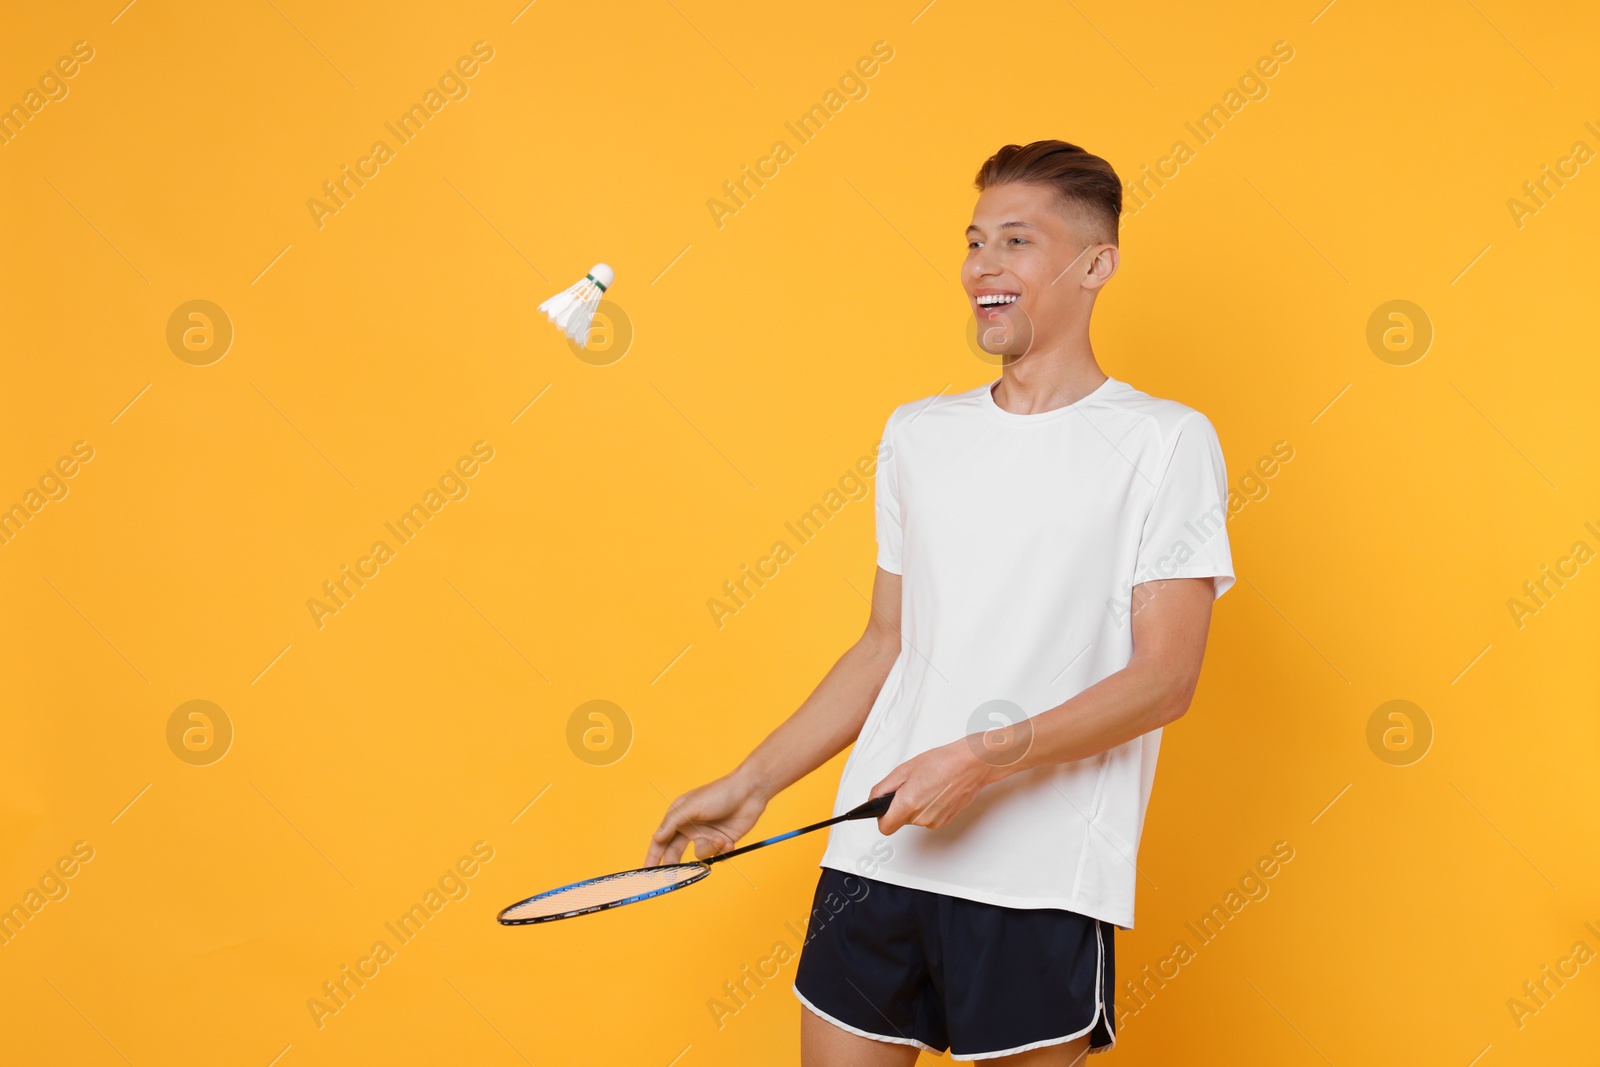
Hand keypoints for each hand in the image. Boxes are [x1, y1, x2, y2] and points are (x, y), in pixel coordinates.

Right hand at [646, 771, 768, 866]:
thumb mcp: (691, 806)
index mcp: (679, 817)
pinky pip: (716, 855)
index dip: (653, 855)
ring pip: (700, 855)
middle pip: (675, 852)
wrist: (749, 792)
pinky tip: (729, 840)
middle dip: (675, 864)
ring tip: (720, 838)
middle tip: (673, 876)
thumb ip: (672, 823)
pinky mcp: (722, 841)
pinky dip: (723, 849)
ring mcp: (706, 835)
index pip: (661, 840)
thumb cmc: (718, 794)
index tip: (647, 870)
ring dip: (710, 848)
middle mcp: (690, 828)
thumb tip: (656, 838)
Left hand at [871, 739, 1002, 833]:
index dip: (881, 816)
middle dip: (900, 805)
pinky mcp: (945, 820)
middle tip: (910, 785)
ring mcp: (935, 821)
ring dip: (915, 804)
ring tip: (925, 785)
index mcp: (908, 804)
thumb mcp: (905, 769)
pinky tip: (935, 790)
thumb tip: (874, 799)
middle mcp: (921, 817)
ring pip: (914, 818)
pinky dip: (927, 806)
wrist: (971, 764)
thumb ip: (884, 788)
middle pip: (900, 820)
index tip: (882, 807)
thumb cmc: (943, 762)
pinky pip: (927, 817)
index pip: (885, 827)